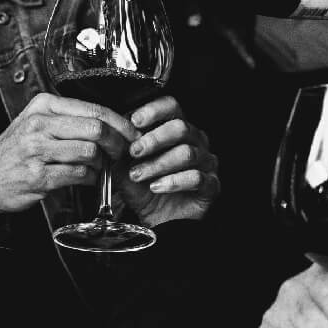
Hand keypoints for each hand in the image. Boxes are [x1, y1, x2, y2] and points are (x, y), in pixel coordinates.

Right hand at [0, 91, 130, 216]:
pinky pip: (78, 174)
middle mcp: (39, 124)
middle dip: (117, 143)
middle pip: (96, 128)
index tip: (132, 134)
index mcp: (43, 106)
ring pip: (90, 152)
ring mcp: (37, 150)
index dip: (120, 123)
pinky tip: (87, 179)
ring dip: (102, 164)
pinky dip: (89, 179)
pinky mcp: (38, 175)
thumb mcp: (35, 123)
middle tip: (123, 153)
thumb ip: (69, 120)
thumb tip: (113, 124)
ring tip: (100, 168)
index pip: (94, 108)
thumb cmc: (14, 151)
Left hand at [119, 94, 220, 225]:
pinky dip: (173, 182)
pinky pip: (196, 177)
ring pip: (187, 153)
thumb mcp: (125, 166)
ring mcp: (206, 163)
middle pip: (181, 128)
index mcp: (177, 130)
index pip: (172, 107)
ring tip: (139, 175)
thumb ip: (122, 148)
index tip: (134, 121)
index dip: (154, 111)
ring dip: (158, 164)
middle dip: (154, 139)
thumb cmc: (144, 189)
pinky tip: (157, 187)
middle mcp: (195, 142)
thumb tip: (116, 131)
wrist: (156, 220)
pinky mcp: (211, 185)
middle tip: (135, 151)